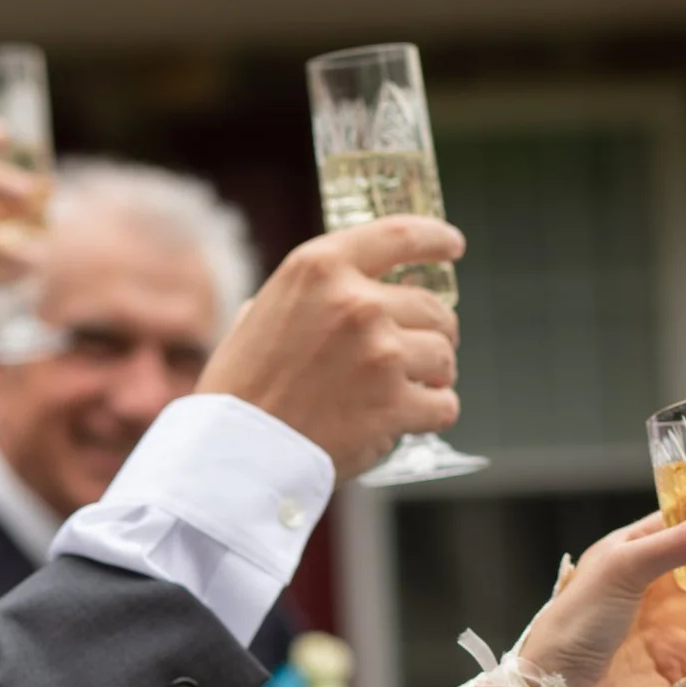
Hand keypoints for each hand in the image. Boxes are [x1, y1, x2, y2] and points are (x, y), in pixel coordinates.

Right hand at [196, 217, 464, 479]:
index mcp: (319, 269)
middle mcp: (356, 303)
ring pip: (442, 356)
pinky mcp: (394, 404)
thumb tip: (338, 295)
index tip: (452, 245)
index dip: (434, 238)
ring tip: (413, 389)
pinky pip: (443, 404)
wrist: (233, 451)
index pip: (397, 235)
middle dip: (434, 330)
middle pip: (431, 306)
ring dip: (435, 374)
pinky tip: (411, 420)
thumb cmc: (240, 389)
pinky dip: (432, 413)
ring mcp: (380, 353)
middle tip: (421, 353)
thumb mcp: (259, 315)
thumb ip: (306, 300)